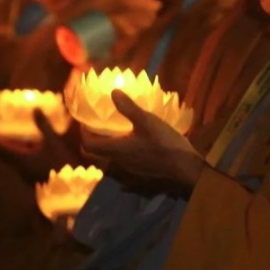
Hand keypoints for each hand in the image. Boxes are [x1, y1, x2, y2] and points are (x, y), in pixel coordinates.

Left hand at [0, 107, 79, 181]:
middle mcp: (20, 169)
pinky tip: (29, 153)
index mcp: (20, 159)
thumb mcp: (52, 141)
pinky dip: (22, 158)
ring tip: (14, 142)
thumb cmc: (59, 161)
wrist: (71, 183)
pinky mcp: (34, 179)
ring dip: (12, 153)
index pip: (1, 150)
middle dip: (1, 146)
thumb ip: (43, 125)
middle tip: (0, 136)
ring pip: (14, 162)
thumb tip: (36, 109)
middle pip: (5, 157)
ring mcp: (26, 176)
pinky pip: (23, 166)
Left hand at [80, 91, 203, 192]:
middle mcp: (119, 163)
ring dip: (107, 150)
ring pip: (110, 162)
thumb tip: (113, 92)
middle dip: (92, 143)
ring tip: (115, 135)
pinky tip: (132, 151)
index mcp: (116, 150)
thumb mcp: (147, 121)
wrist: (186, 169)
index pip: (88, 145)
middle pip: (96, 156)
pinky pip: (124, 169)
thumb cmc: (164, 143)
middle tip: (97, 129)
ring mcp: (130, 172)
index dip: (83, 134)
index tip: (85, 123)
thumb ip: (129, 108)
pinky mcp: (141, 176)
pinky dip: (121, 159)